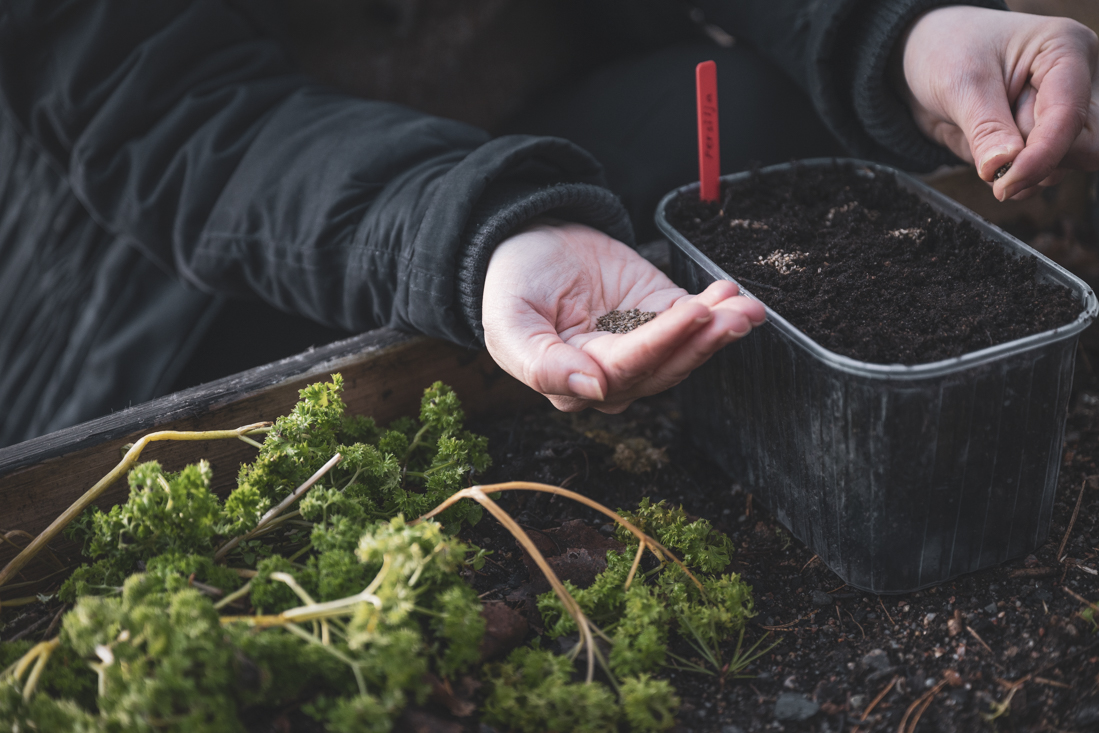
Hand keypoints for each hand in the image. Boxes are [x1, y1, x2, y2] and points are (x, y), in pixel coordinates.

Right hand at [482, 222, 765, 413]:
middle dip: (702, 340)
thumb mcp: (508, 323)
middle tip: (734, 314)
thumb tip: (592, 389)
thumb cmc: (511, 285)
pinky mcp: (658, 318)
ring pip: (686, 349)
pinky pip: (692, 321)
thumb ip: (541, 364)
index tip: (689, 314)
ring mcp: (639, 346)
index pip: (625, 370)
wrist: (528, 243)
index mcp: (573, 383)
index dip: (660, 343)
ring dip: (718, 329)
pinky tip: (732, 293)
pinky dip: (717, 308)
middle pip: (665, 366)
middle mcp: (611, 375)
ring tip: (744, 306)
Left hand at [897, 6, 1098, 199]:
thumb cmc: (948, 50)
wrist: (927, 57)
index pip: (1070, 115)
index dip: (1041, 155)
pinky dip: (1015, 176)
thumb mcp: (961, 83)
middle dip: (1036, 159)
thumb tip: (1002, 165)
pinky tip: (988, 154)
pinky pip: (1043, 175)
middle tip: (990, 152)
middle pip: (1085, 146)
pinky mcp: (1044, 139)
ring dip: (1020, 168)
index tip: (1004, 181)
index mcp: (1066, 50)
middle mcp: (1075, 82)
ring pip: (1065, 165)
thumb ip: (985, 128)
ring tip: (983, 135)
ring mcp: (1062, 114)